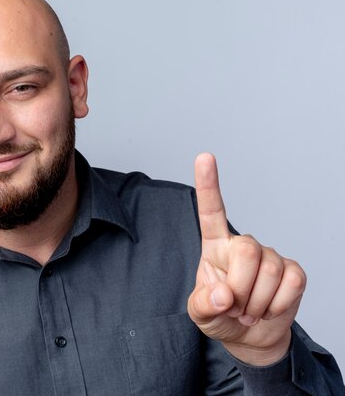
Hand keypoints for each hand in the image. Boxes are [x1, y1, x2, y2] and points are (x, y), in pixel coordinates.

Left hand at [187, 153, 305, 365]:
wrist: (248, 337)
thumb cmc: (219, 315)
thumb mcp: (200, 313)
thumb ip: (204, 303)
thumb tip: (223, 294)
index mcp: (215, 247)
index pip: (211, 212)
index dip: (209, 184)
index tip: (204, 156)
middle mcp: (243, 245)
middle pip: (248, 250)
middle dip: (241, 287)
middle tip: (235, 307)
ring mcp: (270, 256)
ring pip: (271, 270)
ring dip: (257, 302)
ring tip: (248, 311)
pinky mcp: (293, 271)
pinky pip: (293, 283)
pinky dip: (277, 304)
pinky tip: (268, 309)